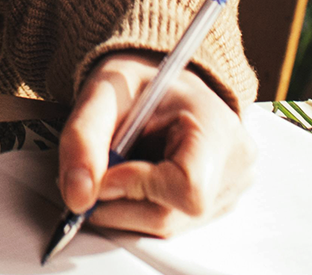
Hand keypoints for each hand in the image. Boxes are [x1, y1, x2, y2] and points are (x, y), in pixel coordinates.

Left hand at [56, 51, 255, 235]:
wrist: (161, 84)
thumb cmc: (141, 84)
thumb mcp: (103, 93)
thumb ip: (83, 139)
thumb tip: (77, 196)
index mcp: (216, 127)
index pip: (188, 188)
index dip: (135, 187)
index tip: (107, 169)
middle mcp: (233, 164)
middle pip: (168, 217)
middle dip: (117, 201)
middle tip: (100, 170)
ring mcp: (229, 190)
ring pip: (164, 227)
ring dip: (124, 206)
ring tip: (120, 167)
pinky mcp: (216, 206)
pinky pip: (168, 226)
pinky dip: (139, 209)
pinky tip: (138, 178)